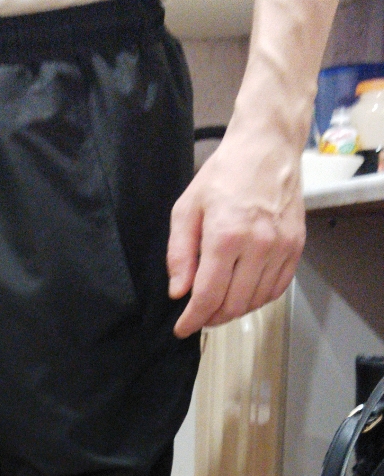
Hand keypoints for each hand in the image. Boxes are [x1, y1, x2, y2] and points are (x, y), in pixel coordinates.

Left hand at [167, 128, 305, 337]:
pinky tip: (243, 292)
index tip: (183, 329)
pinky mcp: (296, 247)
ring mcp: (281, 247)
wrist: (268, 147)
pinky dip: (258, 299)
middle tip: (199, 315)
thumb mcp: (187, 208)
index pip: (208, 296)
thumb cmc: (224, 174)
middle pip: (233, 305)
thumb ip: (179, 253)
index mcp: (226, 236)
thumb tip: (179, 292)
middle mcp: (258, 245)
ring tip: (219, 303)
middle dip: (212, 317)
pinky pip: (277, 289)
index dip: (193, 319)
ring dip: (234, 310)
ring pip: (256, 302)